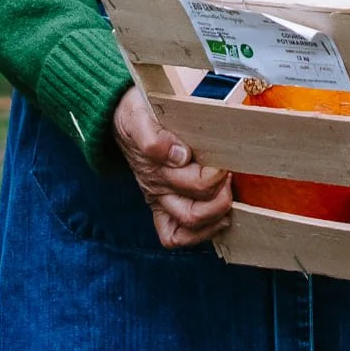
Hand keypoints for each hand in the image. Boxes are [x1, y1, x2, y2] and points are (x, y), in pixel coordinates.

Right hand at [113, 86, 232, 248]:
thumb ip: (153, 137)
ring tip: (229, 199)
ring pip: (187, 228)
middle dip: (219, 199)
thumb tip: (179, 156)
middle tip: (230, 177)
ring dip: (214, 219)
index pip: (186, 183)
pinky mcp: (162, 208)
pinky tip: (220, 217)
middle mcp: (156, 188)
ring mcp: (159, 201)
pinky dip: (202, 232)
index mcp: (153, 166)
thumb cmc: (136, 114)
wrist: (119, 118)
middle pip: (191, 213)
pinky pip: (176, 236)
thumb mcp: (138, 116)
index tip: (223, 164)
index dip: (212, 178)